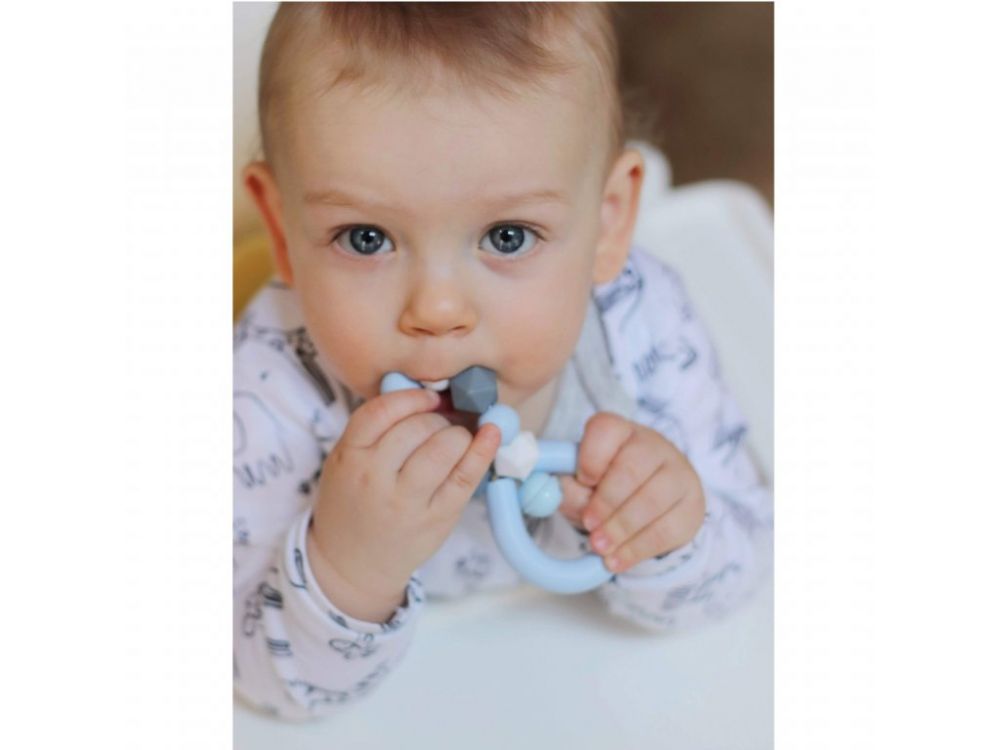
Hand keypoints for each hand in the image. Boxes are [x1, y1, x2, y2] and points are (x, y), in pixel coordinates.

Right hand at [308, 387, 500, 620]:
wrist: (351, 564)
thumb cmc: (352, 504)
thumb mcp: (344, 462)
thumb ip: (375, 430)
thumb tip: (430, 397)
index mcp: (349, 456)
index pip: (383, 411)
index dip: (412, 398)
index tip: (428, 399)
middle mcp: (376, 477)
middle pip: (419, 426)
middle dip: (436, 418)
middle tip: (438, 426)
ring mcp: (408, 500)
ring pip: (444, 446)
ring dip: (457, 434)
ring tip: (453, 440)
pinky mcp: (437, 517)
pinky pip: (466, 476)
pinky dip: (483, 450)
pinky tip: (492, 434)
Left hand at [558, 412, 704, 573]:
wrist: (651, 505)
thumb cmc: (606, 488)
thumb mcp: (580, 485)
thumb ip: (566, 487)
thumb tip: (548, 495)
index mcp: (620, 431)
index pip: (606, 430)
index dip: (591, 458)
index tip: (581, 481)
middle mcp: (653, 445)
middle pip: (632, 468)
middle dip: (607, 502)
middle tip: (589, 526)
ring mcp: (678, 474)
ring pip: (652, 500)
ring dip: (621, 528)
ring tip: (599, 547)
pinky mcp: (691, 506)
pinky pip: (667, 529)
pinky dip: (638, 549)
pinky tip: (617, 560)